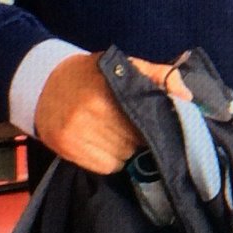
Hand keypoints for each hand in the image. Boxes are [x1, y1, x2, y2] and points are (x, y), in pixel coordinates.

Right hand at [35, 52, 190, 173]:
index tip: (156, 122)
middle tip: (132, 126)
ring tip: (115, 132)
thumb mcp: (127, 65)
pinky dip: (111, 159)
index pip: (148, 118)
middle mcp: (92, 112)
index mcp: (111, 89)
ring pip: (124, 156)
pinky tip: (103, 143)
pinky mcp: (68, 150)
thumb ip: (160, 75)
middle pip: (137, 140)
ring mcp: (77, 133)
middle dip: (140, 136)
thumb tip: (187, 95)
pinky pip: (107, 167)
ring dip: (126, 149)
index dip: (155, 123)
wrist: (44, 83)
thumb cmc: (94, 75)